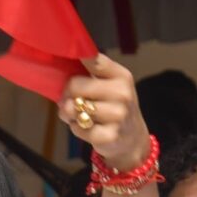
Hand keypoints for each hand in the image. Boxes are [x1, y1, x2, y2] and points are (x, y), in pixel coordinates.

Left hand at [60, 54, 148, 172]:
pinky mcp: (109, 135)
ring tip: (78, 115)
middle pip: (75, 85)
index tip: (66, 62)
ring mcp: (117, 115)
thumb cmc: (114, 106)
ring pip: (73, 108)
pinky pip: (77, 128)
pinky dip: (76, 129)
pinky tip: (87, 128)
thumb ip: (92, 71)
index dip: (74, 59)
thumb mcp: (111, 84)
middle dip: (67, 94)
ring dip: (69, 113)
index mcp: (121, 76)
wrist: (132, 138)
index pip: (92, 59)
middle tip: (73, 101)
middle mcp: (122, 93)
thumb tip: (64, 58)